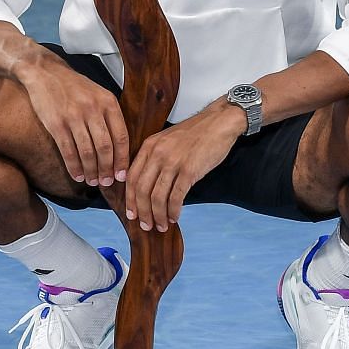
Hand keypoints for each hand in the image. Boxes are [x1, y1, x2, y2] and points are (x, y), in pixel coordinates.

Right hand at [15, 58, 129, 189]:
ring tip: (92, 182)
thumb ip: (109, 116)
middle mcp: (93, 109)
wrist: (45, 72)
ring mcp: (74, 116)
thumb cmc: (74, 87)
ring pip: (87, 152)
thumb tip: (119, 147)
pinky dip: (74, 166)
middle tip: (107, 182)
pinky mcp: (56, 123)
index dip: (122, 159)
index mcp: (108, 102)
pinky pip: (68, 151)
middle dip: (107, 169)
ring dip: (91, 171)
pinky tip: (76, 175)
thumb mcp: (98, 94)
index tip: (122, 175)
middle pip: (105, 147)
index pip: (121, 136)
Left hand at [123, 102, 244, 232]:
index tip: (132, 213)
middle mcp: (158, 154)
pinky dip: (173, 211)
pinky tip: (174, 216)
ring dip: (158, 215)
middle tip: (145, 225)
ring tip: (161, 225)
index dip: (130, 199)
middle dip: (142, 211)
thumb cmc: (195, 133)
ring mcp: (173, 162)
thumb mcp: (167, 140)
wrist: (218, 123)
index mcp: (149, 146)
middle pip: (142, 190)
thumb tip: (147, 185)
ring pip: (158, 196)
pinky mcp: (189, 170)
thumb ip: (154, 158)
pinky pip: (176, 196)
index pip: (132, 177)